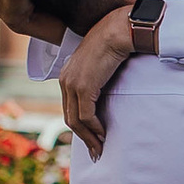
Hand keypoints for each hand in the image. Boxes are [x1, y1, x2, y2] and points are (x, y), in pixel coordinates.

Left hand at [59, 8, 138, 156]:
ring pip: (76, 120)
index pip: (69, 108)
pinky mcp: (83, 87)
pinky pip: (86, 116)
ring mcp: (72, 84)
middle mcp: (65, 80)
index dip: (80, 127)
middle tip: (96, 152)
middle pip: (69, 118)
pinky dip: (95, 128)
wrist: (118, 30)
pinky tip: (104, 135)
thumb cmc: (115, 44)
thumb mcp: (100, 65)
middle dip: (83, 137)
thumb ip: (97, 80)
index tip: (92, 140)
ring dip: (89, 137)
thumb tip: (103, 94)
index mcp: (67, 76)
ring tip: (101, 149)